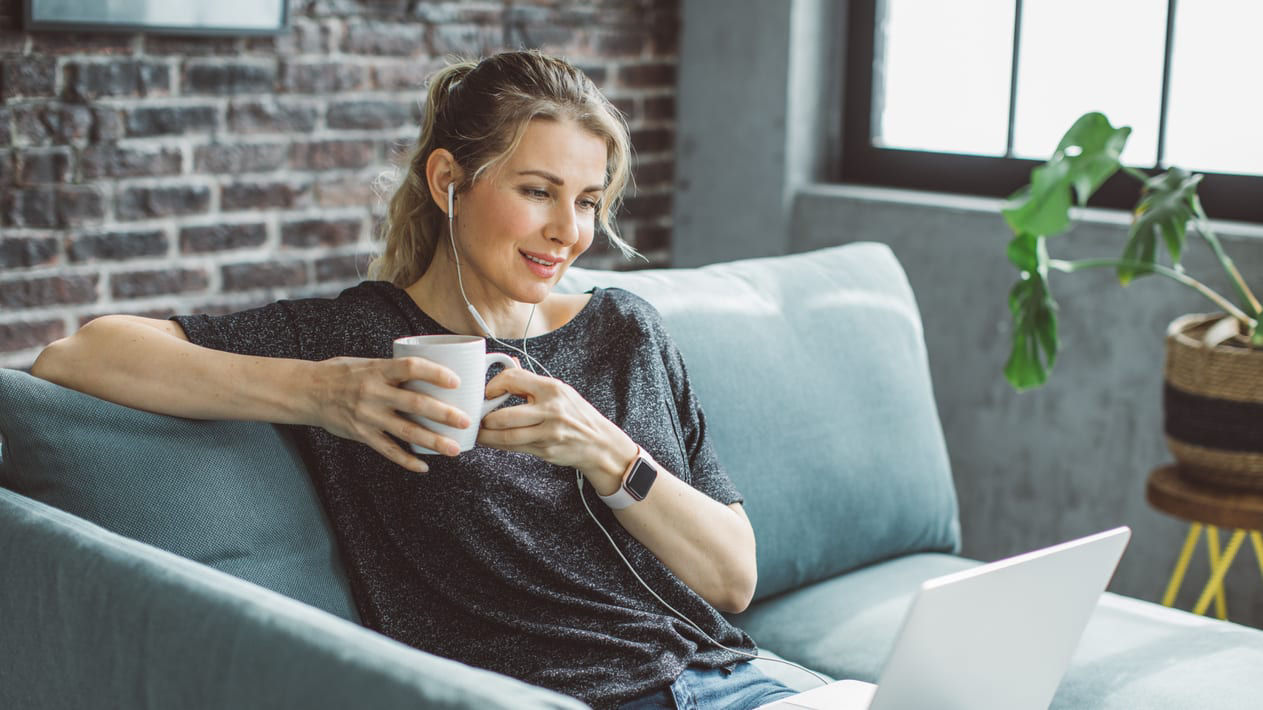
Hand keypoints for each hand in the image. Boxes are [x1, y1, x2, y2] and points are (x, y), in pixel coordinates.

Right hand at [307, 356, 471, 471]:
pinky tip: (423, 466)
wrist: (309, 392)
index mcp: (378, 370)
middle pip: (414, 404)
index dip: (435, 373)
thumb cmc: (343, 374)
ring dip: (432, 441)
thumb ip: (395, 370)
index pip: (411, 368)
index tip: (456, 381)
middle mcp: (374, 393)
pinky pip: (388, 450)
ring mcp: (368, 416)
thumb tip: (431, 371)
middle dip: (443, 414)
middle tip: (465, 421)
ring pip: (405, 431)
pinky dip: (406, 461)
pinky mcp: (362, 434)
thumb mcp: (368, 363)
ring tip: (453, 449)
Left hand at [477, 366, 635, 488]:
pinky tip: (490, 440)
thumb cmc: (576, 414)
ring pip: (506, 436)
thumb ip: (532, 381)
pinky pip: (514, 448)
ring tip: (478, 431)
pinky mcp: (545, 450)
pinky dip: (498, 444)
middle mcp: (551, 410)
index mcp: (552, 389)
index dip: (493, 385)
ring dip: (486, 435)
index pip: (513, 379)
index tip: (487, 392)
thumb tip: (508, 364)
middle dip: (485, 417)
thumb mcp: (559, 391)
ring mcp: (548, 433)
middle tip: (477, 416)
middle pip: (505, 415)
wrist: (599, 442)